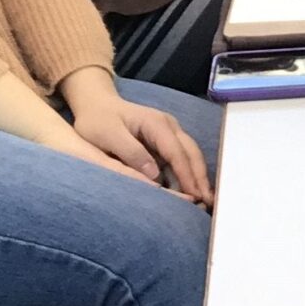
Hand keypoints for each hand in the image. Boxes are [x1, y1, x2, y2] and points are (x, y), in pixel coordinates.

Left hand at [67, 83, 213, 206]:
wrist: (95, 103)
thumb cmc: (97, 120)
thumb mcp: (108, 135)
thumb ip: (131, 152)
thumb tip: (154, 174)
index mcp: (156, 124)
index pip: (177, 152)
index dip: (187, 174)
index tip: (195, 195)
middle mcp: (169, 126)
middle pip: (191, 153)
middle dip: (200, 177)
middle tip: (209, 201)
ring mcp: (169, 132)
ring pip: (190, 155)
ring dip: (198, 176)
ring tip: (205, 199)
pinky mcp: (165, 140)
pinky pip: (181, 157)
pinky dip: (188, 173)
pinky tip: (191, 189)